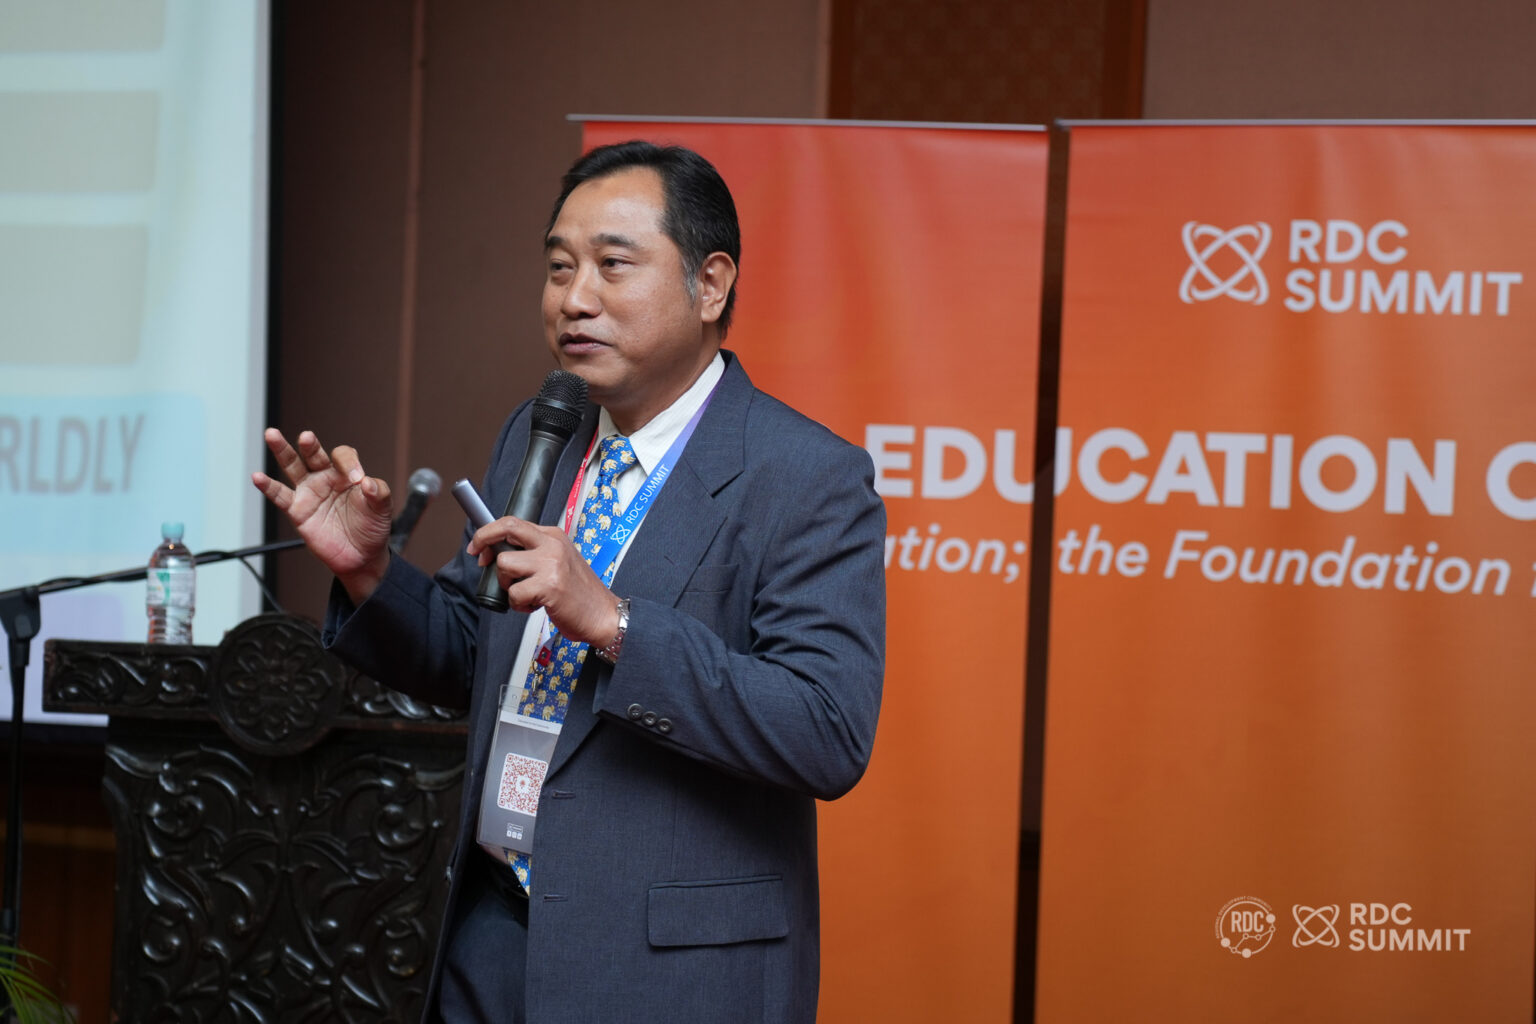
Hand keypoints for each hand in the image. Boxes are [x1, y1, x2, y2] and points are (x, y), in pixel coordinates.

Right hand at [251, 428, 392, 602]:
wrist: (361, 556)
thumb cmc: (371, 527)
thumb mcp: (382, 509)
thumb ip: (379, 493)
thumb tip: (369, 482)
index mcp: (346, 474)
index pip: (343, 456)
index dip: (349, 463)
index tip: (357, 479)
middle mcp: (325, 478)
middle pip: (314, 454)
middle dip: (310, 445)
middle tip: (307, 437)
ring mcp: (309, 492)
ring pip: (292, 467)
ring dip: (282, 451)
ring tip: (272, 435)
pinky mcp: (298, 511)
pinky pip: (280, 496)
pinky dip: (268, 487)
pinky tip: (258, 477)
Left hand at [467, 517, 619, 645]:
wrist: (603, 615)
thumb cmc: (579, 593)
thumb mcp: (560, 561)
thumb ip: (535, 552)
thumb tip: (498, 552)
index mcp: (554, 536)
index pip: (513, 522)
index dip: (489, 532)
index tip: (478, 545)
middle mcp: (552, 545)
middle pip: (506, 530)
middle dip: (484, 542)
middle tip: (481, 560)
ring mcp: (551, 564)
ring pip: (505, 565)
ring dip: (508, 585)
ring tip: (526, 594)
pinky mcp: (549, 586)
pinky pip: (514, 593)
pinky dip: (519, 605)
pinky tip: (535, 605)